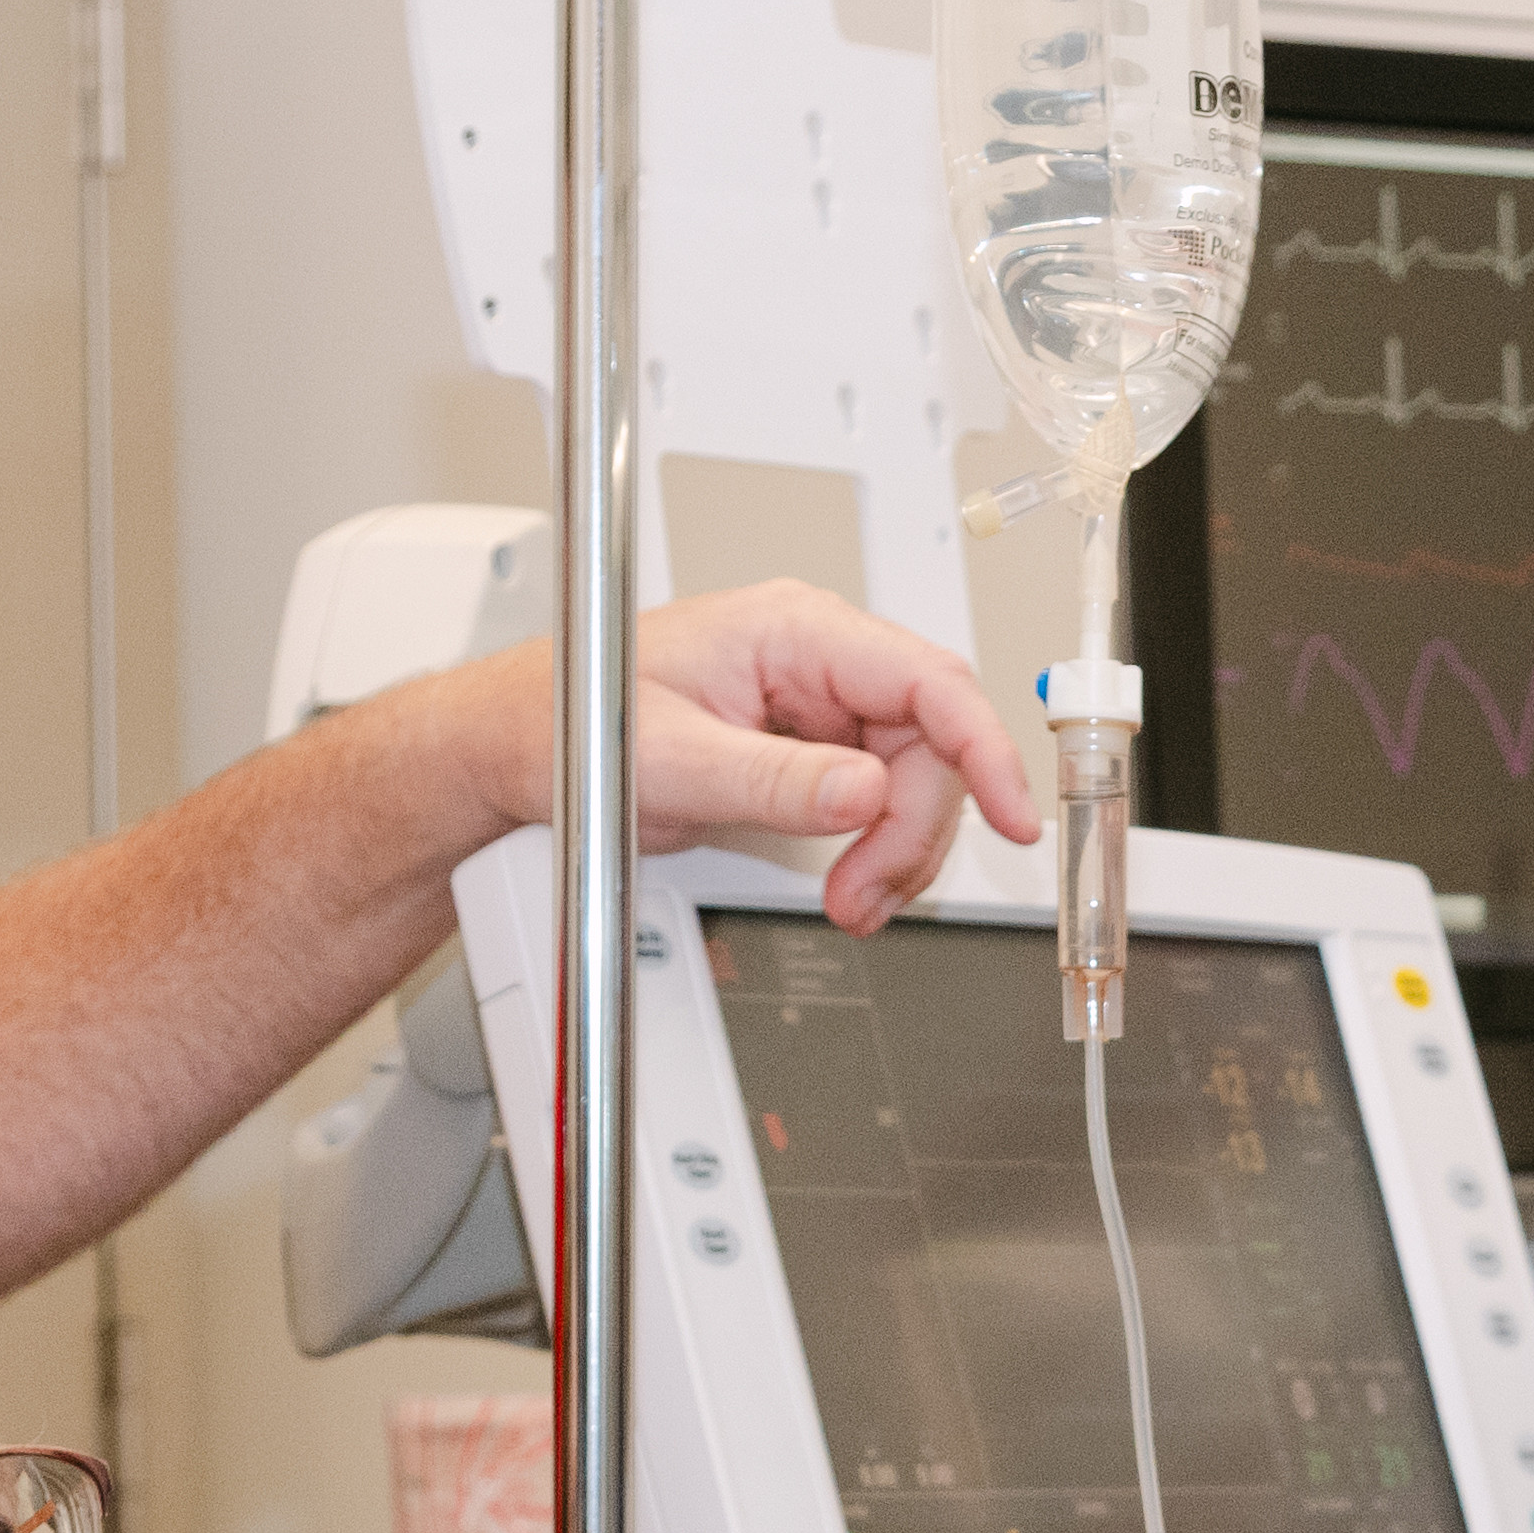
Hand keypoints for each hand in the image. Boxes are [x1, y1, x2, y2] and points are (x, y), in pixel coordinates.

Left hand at [602, 579, 1033, 924]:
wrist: (521, 746)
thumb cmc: (570, 721)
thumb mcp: (670, 760)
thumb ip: (774, 779)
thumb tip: (866, 791)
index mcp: (792, 630)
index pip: (926, 678)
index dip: (984, 746)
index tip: (1013, 814)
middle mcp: (817, 659)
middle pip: (931, 743)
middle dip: (914, 830)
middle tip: (866, 895)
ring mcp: (818, 704)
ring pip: (914, 780)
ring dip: (897, 852)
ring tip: (849, 902)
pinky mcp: (811, 748)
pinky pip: (880, 801)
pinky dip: (876, 853)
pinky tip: (848, 885)